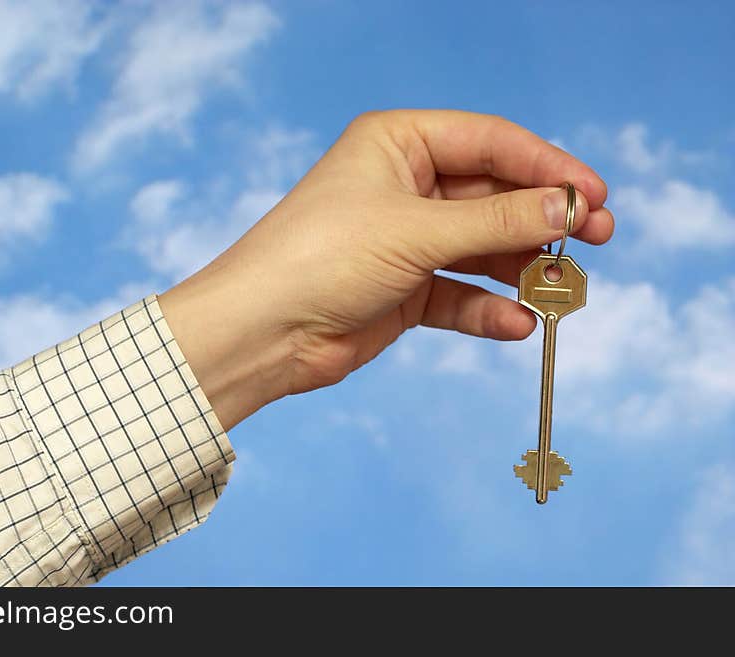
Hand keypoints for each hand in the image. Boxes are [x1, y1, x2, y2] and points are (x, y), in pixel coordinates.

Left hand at [159, 110, 613, 429]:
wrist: (262, 332)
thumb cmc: (320, 257)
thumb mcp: (416, 230)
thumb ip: (495, 221)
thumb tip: (567, 209)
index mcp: (398, 144)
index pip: (491, 142)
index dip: (547, 166)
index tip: (594, 196)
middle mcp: (405, 187)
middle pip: (493, 196)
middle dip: (543, 220)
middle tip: (597, 238)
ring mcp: (406, 241)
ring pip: (482, 247)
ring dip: (522, 267)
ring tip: (564, 286)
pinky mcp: (404, 291)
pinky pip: (460, 295)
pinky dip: (488, 309)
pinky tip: (517, 323)